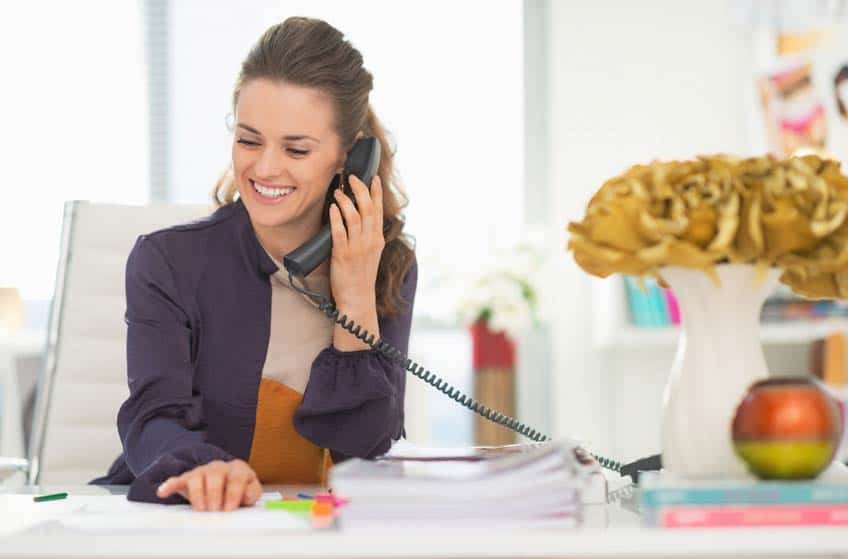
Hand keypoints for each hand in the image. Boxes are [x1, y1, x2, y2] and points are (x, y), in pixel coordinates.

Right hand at [156, 459, 261, 511]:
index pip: (237, 477)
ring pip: (196, 477)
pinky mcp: (187, 478)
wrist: (226, 482)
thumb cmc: (240, 489)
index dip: (233, 493)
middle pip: (215, 475)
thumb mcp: (251, 490)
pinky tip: (163, 492)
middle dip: (214, 494)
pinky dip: (169, 485)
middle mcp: (219, 467)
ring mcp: (202, 471)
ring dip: (197, 495)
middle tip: (214, 511)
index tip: (229, 509)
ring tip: (200, 510)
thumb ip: (252, 492)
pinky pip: (177, 479)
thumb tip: (245, 495)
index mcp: (238, 469)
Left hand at [329, 174, 384, 307]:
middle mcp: (370, 241)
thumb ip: (368, 236)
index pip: (379, 210)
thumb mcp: (371, 254)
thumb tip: (360, 218)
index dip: (376, 192)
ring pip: (354, 217)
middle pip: (368, 208)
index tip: (372, 178)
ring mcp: (357, 247)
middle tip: (351, 177)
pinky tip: (333, 208)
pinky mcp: (343, 254)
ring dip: (346, 201)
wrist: (358, 298)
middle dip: (360, 189)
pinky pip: (340, 231)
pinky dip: (336, 218)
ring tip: (338, 191)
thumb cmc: (361, 276)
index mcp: (377, 239)